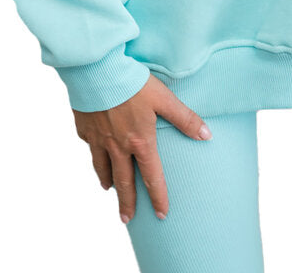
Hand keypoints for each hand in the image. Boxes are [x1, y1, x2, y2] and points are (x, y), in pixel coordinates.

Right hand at [72, 73, 212, 223]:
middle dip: (127, 203)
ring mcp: (98, 140)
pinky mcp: (84, 129)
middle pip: (123, 182)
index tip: (162, 215)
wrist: (97, 71)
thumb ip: (184, 118)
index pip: (152, 176)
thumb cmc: (133, 82)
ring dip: (109, 182)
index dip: (158, 197)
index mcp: (140, 141)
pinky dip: (95, 157)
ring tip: (110, 190)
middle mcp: (118, 146)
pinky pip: (90, 149)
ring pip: (103, 169)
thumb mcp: (163, 98)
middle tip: (127, 219)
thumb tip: (207, 135)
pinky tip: (96, 156)